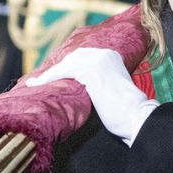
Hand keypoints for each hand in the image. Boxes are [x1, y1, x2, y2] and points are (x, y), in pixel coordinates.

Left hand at [32, 47, 157, 145]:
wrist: (137, 117)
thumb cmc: (127, 113)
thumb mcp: (111, 90)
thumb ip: (98, 83)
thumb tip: (83, 87)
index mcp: (113, 57)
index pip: (83, 56)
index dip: (67, 65)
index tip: (54, 73)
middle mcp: (105, 54)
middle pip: (73, 57)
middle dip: (57, 68)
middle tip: (41, 79)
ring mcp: (99, 60)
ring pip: (66, 64)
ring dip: (49, 74)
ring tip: (35, 83)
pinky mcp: (91, 70)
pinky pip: (63, 71)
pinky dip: (48, 77)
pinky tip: (37, 84)